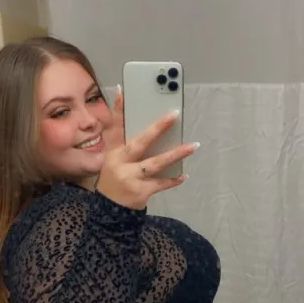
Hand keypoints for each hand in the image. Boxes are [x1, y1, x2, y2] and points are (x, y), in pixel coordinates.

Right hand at [96, 89, 197, 209]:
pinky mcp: (140, 192)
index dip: (118, 109)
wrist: (109, 212)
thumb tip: (154, 129)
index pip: (114, 127)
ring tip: (194, 146)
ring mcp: (130, 178)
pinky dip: (173, 179)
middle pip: (140, 142)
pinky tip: (184, 174)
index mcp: (112, 152)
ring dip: (176, 154)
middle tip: (174, 114)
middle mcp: (120, 163)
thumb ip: (128, 146)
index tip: (124, 90)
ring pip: (156, 163)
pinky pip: (161, 183)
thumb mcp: (114, 161)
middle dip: (158, 128)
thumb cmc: (115, 181)